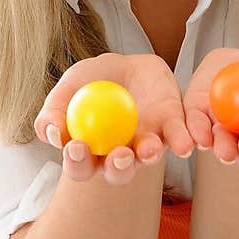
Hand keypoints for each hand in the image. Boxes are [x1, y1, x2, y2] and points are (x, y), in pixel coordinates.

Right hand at [33, 53, 192, 185]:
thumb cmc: (92, 82)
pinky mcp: (171, 129)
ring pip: (148, 157)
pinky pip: (178, 137)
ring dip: (149, 154)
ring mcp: (146, 144)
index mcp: (90, 152)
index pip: (81, 167)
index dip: (78, 162)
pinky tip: (186, 144)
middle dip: (118, 167)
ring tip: (148, 147)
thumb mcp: (69, 87)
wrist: (126, 65)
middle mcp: (119, 156)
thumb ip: (54, 110)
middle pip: (118, 172)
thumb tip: (51, 133)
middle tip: (118, 154)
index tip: (75, 146)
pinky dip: (182, 140)